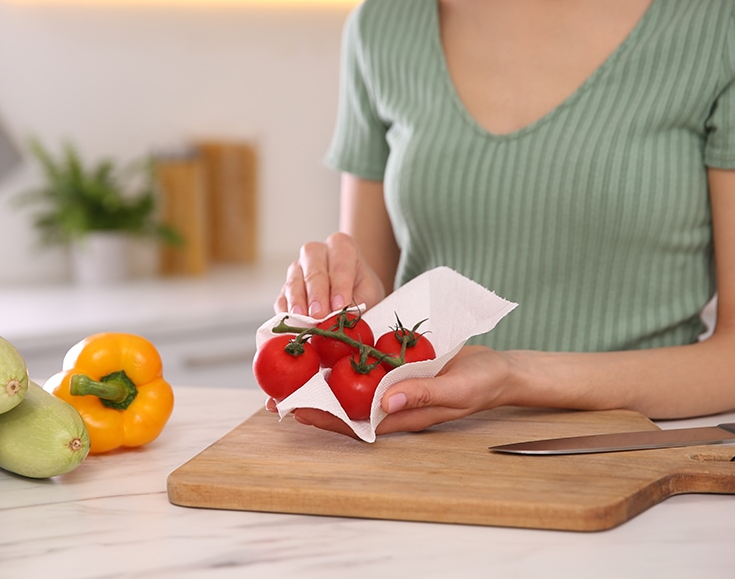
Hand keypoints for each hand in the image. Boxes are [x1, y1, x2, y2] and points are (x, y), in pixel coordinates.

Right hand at [274, 232, 386, 318]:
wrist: (351, 290)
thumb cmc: (361, 288)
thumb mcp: (369, 293)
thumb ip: (358, 302)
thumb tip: (343, 317)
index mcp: (341, 246)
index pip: (340, 263)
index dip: (340, 285)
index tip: (340, 305)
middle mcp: (316, 252)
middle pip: (313, 268)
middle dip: (316, 293)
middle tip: (319, 313)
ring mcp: (298, 268)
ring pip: (294, 281)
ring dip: (298, 301)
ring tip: (302, 318)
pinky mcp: (286, 288)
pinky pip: (282, 297)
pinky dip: (286, 310)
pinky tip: (292, 322)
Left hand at [281, 346, 518, 437]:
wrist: (497, 369)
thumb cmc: (481, 383)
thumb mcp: (456, 389)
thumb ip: (424, 395)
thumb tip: (386, 402)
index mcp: (401, 415)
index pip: (354, 422)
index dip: (323, 419)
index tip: (294, 412)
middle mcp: (390, 402)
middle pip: (343, 407)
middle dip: (311, 403)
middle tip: (275, 398)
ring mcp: (392, 386)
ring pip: (349, 388)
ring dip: (321, 382)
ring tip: (288, 375)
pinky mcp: (397, 367)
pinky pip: (365, 366)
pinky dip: (343, 360)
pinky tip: (323, 349)